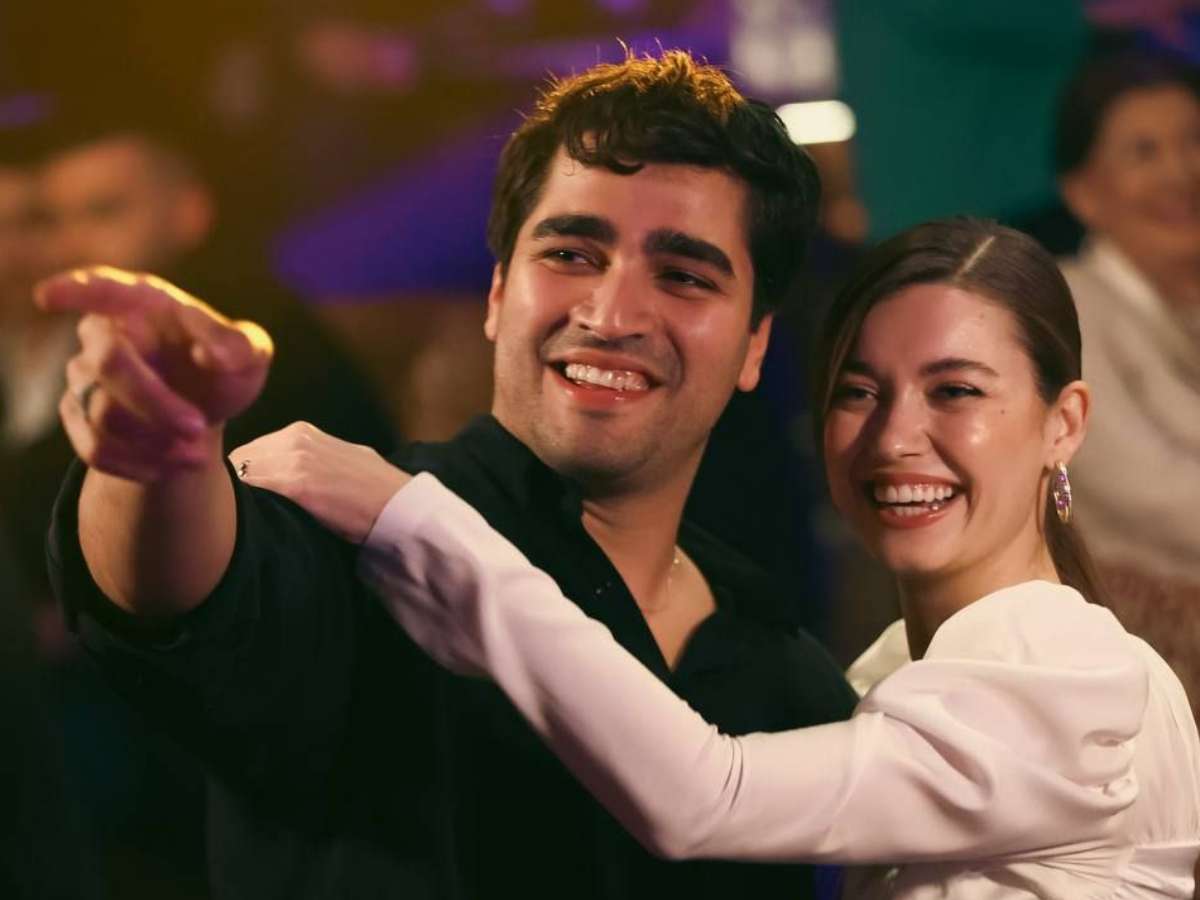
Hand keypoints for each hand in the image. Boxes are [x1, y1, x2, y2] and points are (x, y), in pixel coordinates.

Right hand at [36, 266, 273, 481]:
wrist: (203, 413)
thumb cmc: (222, 369)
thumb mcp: (249, 354)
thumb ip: (243, 346)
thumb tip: (215, 354)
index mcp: (144, 304)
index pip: (102, 289)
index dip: (74, 290)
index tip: (48, 296)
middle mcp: (105, 334)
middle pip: (110, 364)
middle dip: (156, 404)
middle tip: (197, 428)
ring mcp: (85, 376)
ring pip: (103, 414)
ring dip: (155, 441)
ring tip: (196, 452)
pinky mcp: (78, 416)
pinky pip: (95, 448)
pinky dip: (139, 464)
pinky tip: (172, 465)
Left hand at [230, 422, 410, 543]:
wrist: (395, 504)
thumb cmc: (369, 489)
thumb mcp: (334, 459)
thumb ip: (303, 459)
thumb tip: (274, 473)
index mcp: (299, 432)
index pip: (248, 452)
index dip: (242, 477)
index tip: (241, 499)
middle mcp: (292, 439)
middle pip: (238, 463)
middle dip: (236, 486)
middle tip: (236, 514)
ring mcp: (293, 460)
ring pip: (241, 479)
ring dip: (237, 500)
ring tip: (241, 523)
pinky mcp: (295, 484)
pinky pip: (253, 493)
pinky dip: (246, 508)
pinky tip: (250, 525)